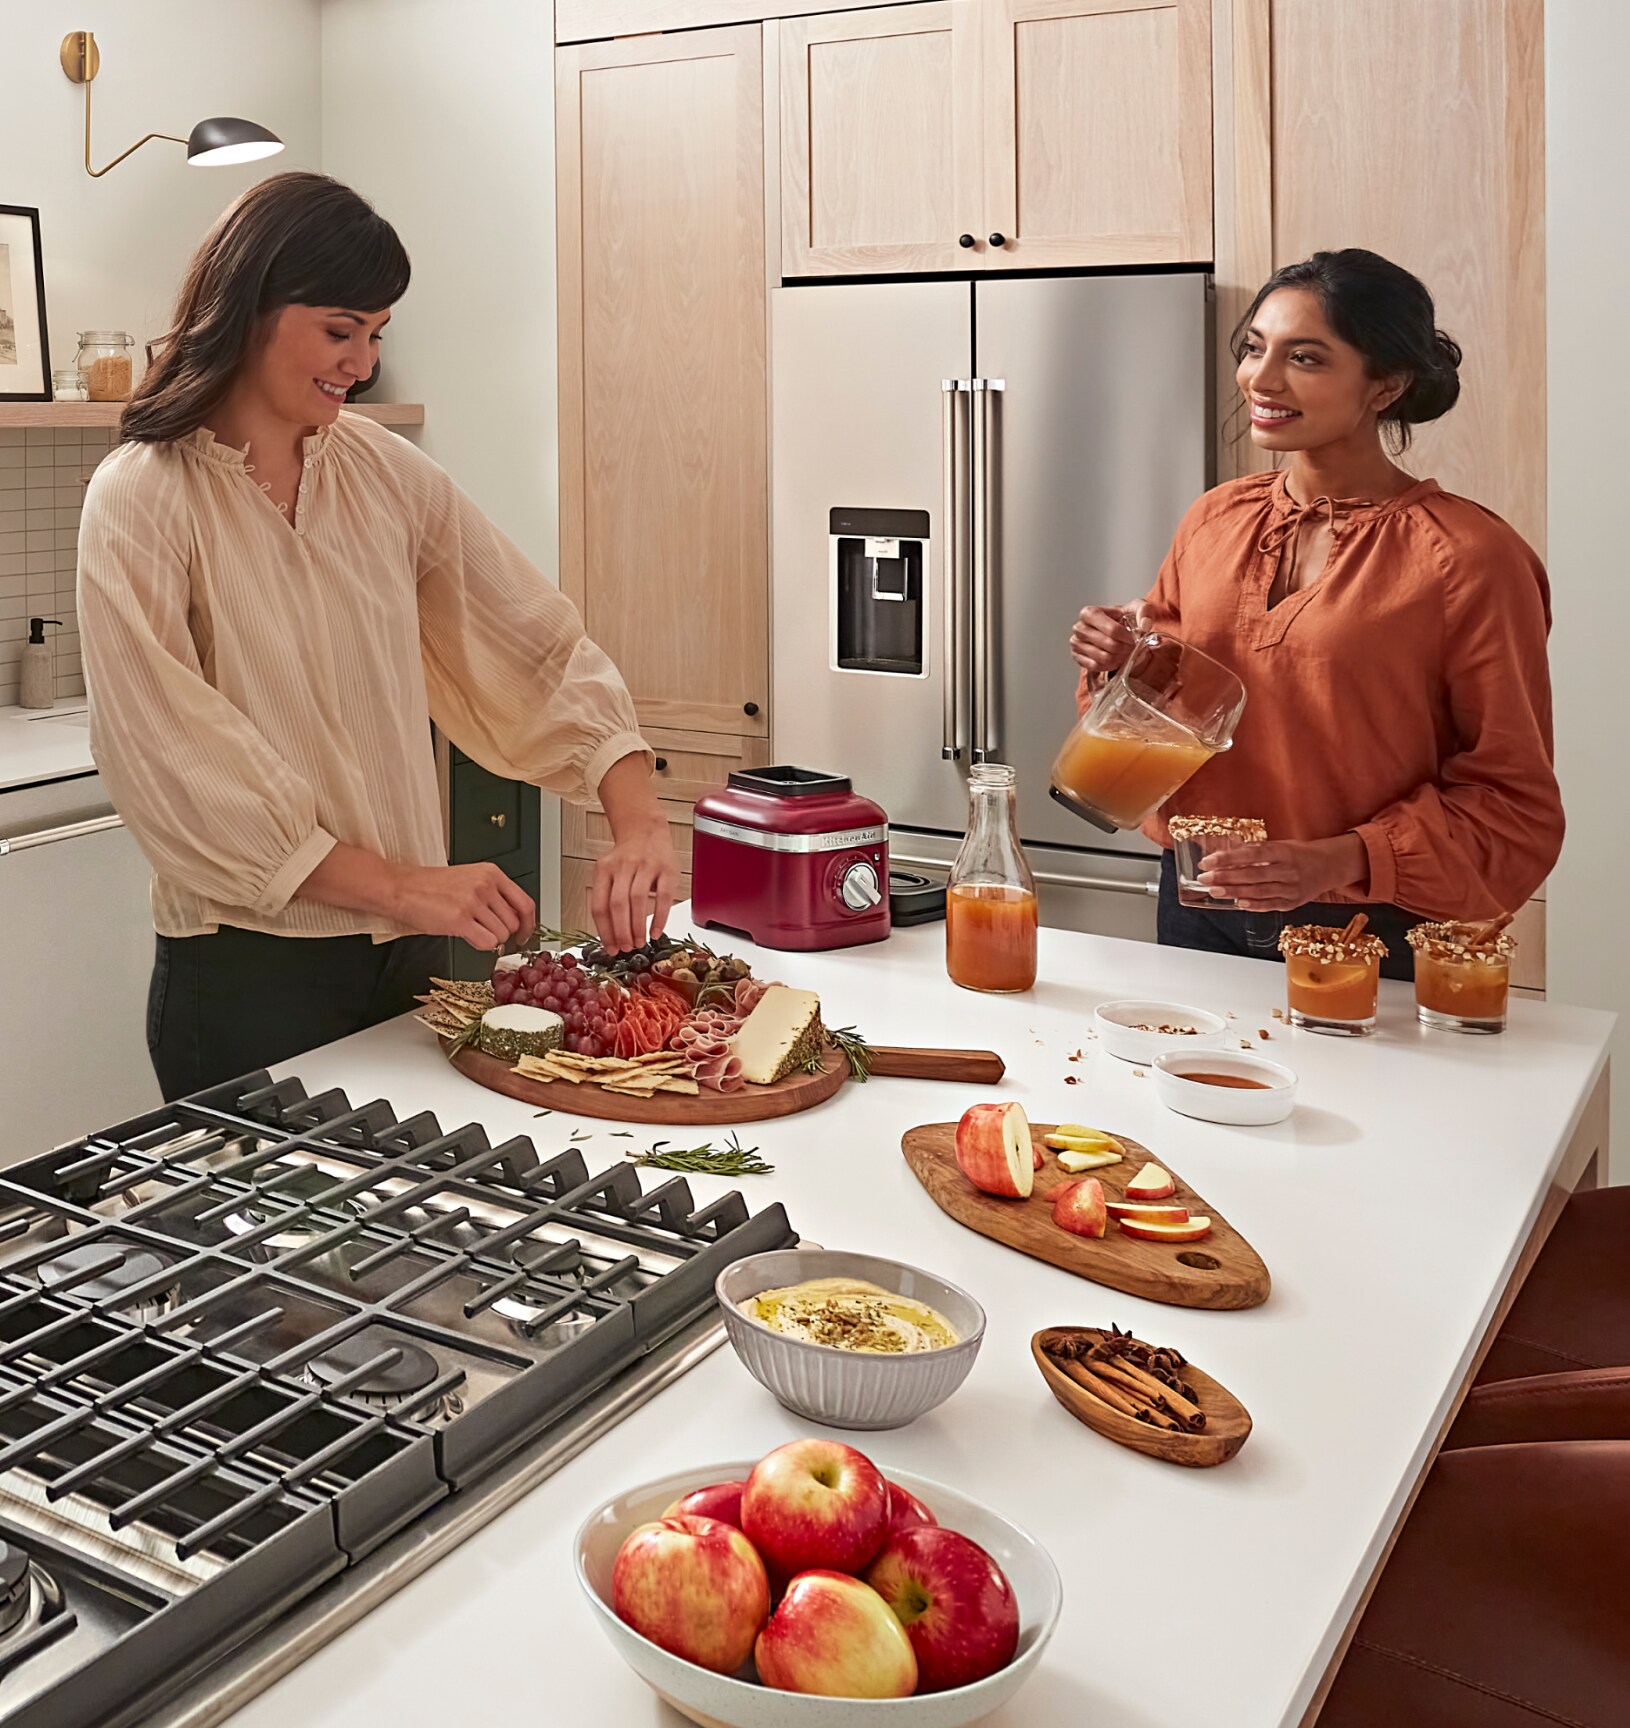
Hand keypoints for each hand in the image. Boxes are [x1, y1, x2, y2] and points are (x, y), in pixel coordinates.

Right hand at [390, 862, 535, 947]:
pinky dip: (480, 945)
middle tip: (485, 932)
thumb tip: (513, 920)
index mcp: (491, 873)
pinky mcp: (460, 919)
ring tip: (469, 929)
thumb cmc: (430, 886)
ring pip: (501, 935)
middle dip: (502, 934)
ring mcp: (473, 902)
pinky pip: (487, 943)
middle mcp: (485, 885)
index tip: (524, 934)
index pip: (525, 903)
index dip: (528, 924)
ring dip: (488, 939)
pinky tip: (466, 935)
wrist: (400, 887)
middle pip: (513, 923)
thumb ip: (493, 895)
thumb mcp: (468, 880)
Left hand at [591, 819, 679, 954]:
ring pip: (638, 901)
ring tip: (639, 942)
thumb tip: (609, 935)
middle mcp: (623, 866)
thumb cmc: (626, 857)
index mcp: (604, 869)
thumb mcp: (608, 872)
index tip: (610, 947)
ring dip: (638, 927)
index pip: (600, 905)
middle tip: (626, 948)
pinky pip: (663, 897)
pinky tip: (656, 931)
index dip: (604, 931)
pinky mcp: (667, 869)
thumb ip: (606, 897)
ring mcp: (646, 866)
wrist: (645, 829)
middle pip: (618, 904)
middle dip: (621, 932)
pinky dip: (660, 918)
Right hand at [1069, 603, 1144, 678]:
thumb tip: (1144, 625)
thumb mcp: (1137, 608)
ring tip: (1125, 652)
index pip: (1112, 630)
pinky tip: (1115, 658)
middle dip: (1125, 648)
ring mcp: (1076, 643)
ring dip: (1119, 657)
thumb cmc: (1122, 618)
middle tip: (1132, 647)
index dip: (1127, 637)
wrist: (1114, 629)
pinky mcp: (1078, 657)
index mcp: (1090, 613)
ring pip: (1103, 657)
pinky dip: (1109, 665)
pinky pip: (1096, 666)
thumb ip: (1144, 611)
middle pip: (1109, 645)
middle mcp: (1079, 628)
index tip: (1136, 639)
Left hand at [1197, 834, 1368, 912]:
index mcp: (1284, 852)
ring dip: (1234, 892)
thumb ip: (1256, 852)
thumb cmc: (1300, 854)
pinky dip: (1254, 905)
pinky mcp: (1293, 902)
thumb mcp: (1280, 845)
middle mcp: (1289, 870)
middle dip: (1225, 877)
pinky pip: (1270, 904)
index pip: (1252, 854)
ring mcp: (1292, 888)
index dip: (1228, 858)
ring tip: (1214, 891)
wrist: (1330, 866)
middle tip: (1204, 878)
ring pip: (1258, 891)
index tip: (1208, 861)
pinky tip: (1238, 903)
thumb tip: (1225, 856)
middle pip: (1252, 874)